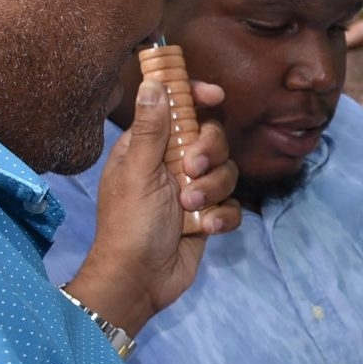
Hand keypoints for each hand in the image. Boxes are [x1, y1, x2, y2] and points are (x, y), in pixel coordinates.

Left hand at [65, 77, 239, 334]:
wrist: (140, 280)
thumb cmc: (130, 224)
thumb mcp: (138, 172)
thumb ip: (151, 129)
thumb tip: (152, 83)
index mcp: (148, 147)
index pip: (176, 108)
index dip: (195, 97)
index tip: (213, 95)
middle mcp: (171, 164)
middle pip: (211, 137)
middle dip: (209, 152)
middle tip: (192, 169)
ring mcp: (192, 190)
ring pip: (226, 171)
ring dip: (213, 188)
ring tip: (190, 206)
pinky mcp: (208, 216)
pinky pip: (232, 205)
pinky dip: (222, 216)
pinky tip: (205, 228)